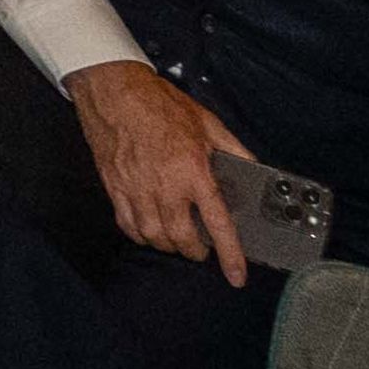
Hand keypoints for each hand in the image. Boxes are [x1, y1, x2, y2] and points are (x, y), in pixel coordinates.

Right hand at [71, 57, 258, 279]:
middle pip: (181, 239)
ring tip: (176, 239)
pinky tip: (148, 230)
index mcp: (193, 171)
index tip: (236, 277)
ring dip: (168, 245)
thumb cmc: (160, 104)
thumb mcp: (207, 122)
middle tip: (201, 249)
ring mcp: (135, 189)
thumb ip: (233, 150)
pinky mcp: (113, 187)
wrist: (114, 91)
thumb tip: (254, 170)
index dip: (230, 256)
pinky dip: (140, 235)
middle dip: (195, 252)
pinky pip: (128, 224)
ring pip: (154, 236)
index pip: (217, 224)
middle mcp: (165, 186)